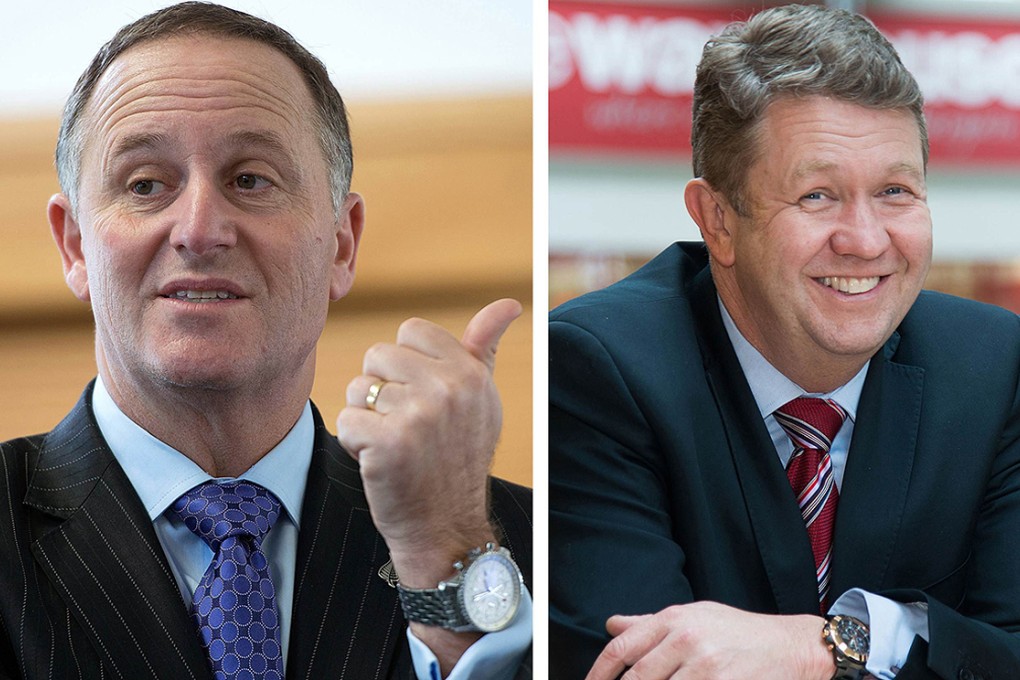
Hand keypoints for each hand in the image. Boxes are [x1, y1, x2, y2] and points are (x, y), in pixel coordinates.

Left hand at [336, 298, 521, 584]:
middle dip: (380, 390)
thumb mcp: (481, 400)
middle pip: (379, 356)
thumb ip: (485, 348)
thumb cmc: (458, 458)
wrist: (446, 527)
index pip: (411, 331)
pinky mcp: (390, 443)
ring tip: (394, 445)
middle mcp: (450, 388)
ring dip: (366, 419)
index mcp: (471, 372)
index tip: (422, 398)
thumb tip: (509, 303)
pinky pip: (347, 420)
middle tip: (405, 427)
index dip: (405, 365)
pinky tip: (380, 462)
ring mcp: (420, 415)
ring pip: (359, 389)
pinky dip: (355, 444)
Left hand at [587, 602, 834, 679]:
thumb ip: (650, 624)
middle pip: (637, 677)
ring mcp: (704, 664)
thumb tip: (612, 625)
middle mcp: (685, 638)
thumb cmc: (739, 632)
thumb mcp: (695, 617)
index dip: (600, 672)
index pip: (622, 648)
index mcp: (673, 618)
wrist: (790, 646)